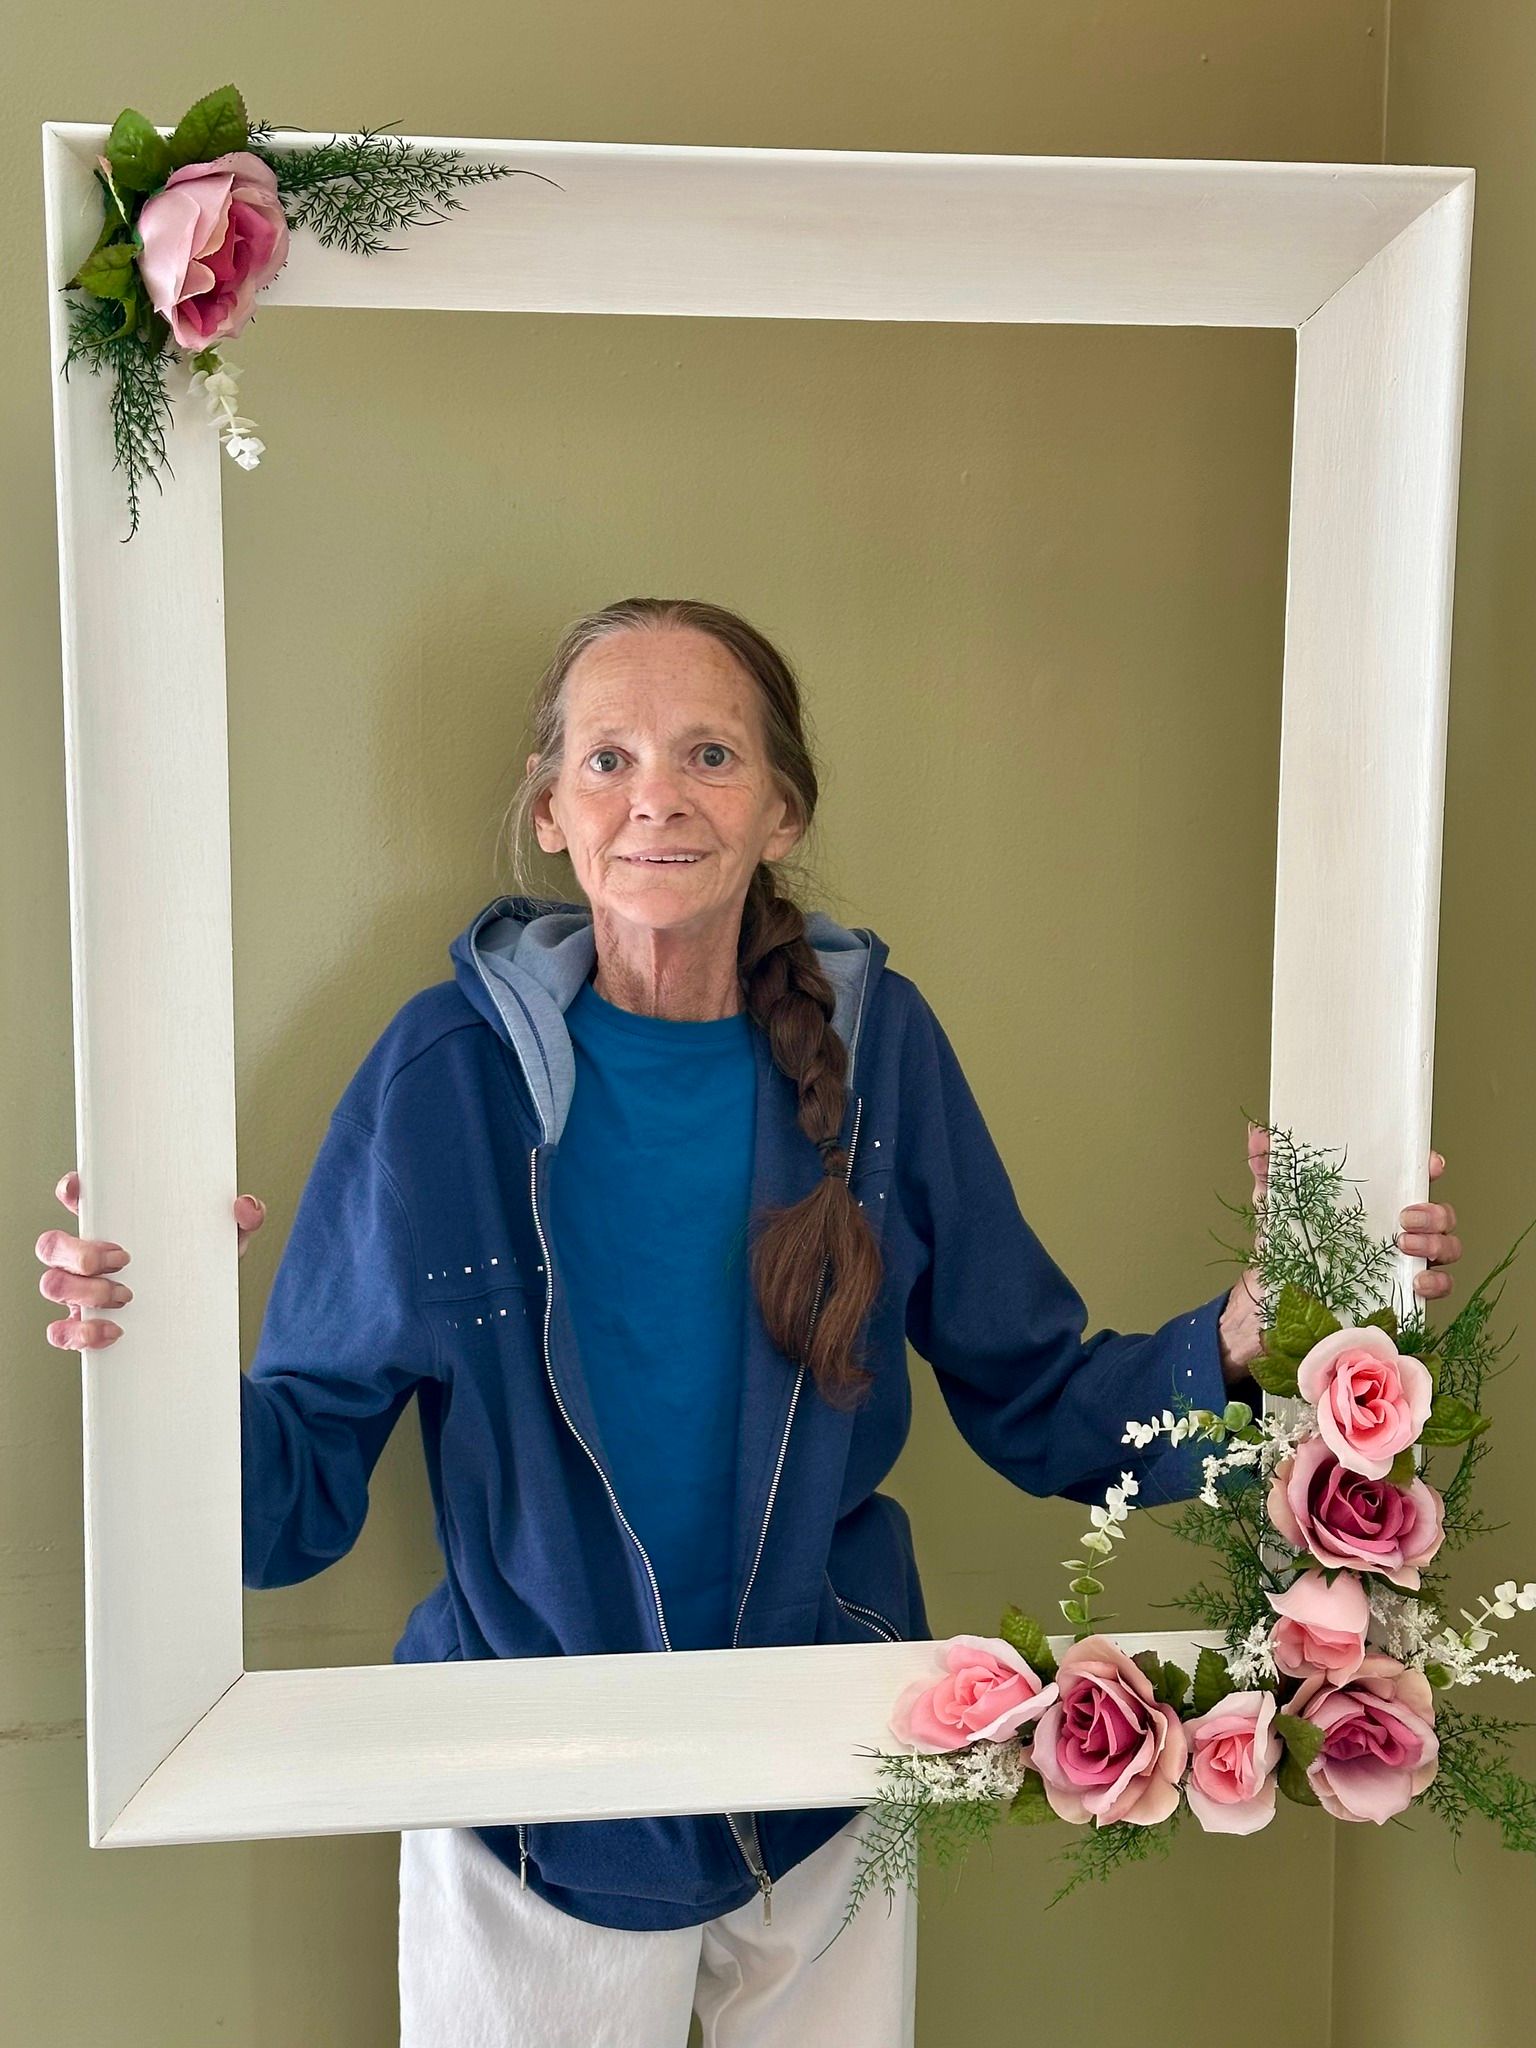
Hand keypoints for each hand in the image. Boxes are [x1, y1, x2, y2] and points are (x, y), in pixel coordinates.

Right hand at [36, 1168, 266, 1350]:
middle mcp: (86, 1256)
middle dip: (80, 1252)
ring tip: (129, 1296)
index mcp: (114, 1224)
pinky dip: (79, 1333)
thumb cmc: (202, 1266)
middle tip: (124, 1259)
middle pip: (51, 1244)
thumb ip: (243, 1218)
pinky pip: (59, 1332)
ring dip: (84, 1291)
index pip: (77, 1197)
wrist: (204, 1320)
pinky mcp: (82, 1326)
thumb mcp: (226, 1240)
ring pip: (52, 1284)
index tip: (81, 1191)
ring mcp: (80, 1292)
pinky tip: (114, 1331)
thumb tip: (246, 1207)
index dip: (70, 1191)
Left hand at [1217, 1126, 1459, 1385]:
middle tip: (1404, 1217)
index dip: (1429, 1168)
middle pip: (1441, 1214)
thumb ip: (1268, 1167)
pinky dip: (1436, 1284)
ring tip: (1404, 1245)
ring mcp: (1403, 1262)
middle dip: (1435, 1212)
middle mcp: (1397, 1229)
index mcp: (1374, 1202)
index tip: (1431, 1164)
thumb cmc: (1281, 1246)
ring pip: (1447, 1247)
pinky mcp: (1402, 1295)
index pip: (1413, 1177)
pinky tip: (1416, 1281)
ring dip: (1436, 1243)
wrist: (1269, 1299)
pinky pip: (1438, 1288)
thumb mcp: (1273, 1203)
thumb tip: (1258, 1133)